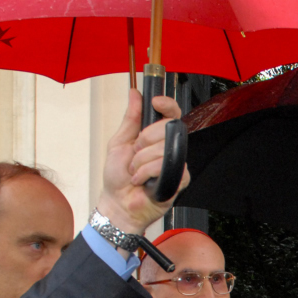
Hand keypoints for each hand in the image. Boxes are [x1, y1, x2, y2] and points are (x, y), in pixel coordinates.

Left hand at [96, 90, 190, 236]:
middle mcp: (168, 148)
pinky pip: (163, 166)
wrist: (118, 203)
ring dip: (140, 162)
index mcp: (156, 137)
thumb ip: (130, 118)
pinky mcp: (180, 179)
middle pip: (166, 128)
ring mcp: (176, 163)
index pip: (171, 114)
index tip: (156, 102)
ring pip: (162, 149)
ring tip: (136, 173)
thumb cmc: (118, 177)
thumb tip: (135, 94)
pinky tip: (142, 181)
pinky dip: (145, 174)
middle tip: (135, 155)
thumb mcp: (119, 141)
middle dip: (143, 142)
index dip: (167, 105)